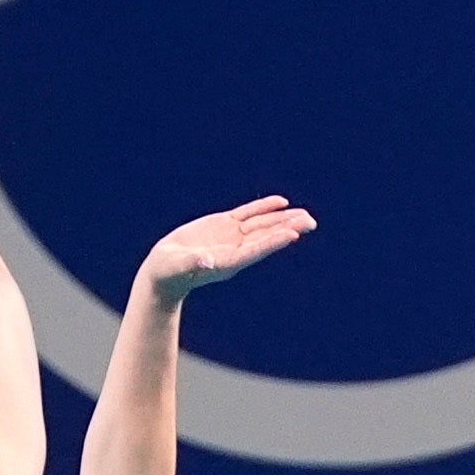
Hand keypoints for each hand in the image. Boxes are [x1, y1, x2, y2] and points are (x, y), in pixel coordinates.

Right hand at [140, 196, 316, 302]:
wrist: (164, 270)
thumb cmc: (168, 272)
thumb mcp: (177, 267)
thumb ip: (192, 263)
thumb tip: (205, 260)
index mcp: (227, 262)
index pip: (254, 250)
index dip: (273, 242)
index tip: (293, 235)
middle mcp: (235, 249)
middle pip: (266, 236)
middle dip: (288, 228)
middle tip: (311, 221)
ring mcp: (231, 236)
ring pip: (262, 224)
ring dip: (282, 218)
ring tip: (305, 214)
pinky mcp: (223, 225)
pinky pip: (248, 214)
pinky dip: (263, 207)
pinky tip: (281, 202)